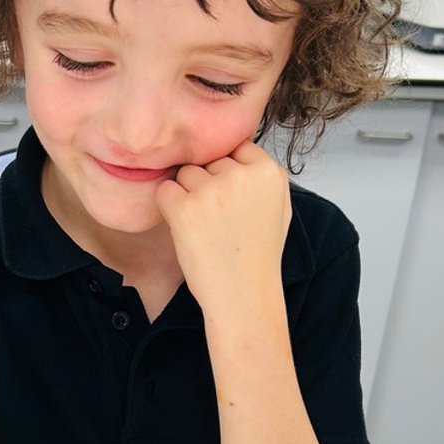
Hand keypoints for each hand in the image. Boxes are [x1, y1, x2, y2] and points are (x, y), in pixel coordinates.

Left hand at [155, 139, 290, 310]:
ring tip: (204, 228)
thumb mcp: (279, 208)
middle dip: (207, 185)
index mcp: (270, 171)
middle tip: (216, 221)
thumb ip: (261, 177)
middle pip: (209, 161)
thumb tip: (238, 152)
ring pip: (186, 174)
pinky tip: (186, 231)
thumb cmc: (258, 257)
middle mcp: (242, 175)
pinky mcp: (186, 207)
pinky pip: (165, 191)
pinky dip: (168, 209)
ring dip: (187, 196)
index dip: (227, 174)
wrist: (243, 295)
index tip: (229, 201)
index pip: (236, 148)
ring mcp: (213, 190)